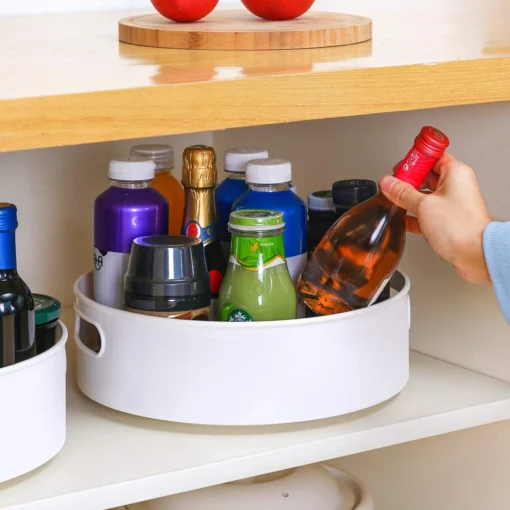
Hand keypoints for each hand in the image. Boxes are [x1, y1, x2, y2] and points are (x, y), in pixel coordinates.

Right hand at [379, 153, 491, 283]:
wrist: (475, 254)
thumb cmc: (460, 228)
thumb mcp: (423, 205)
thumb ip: (402, 193)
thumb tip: (388, 183)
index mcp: (455, 173)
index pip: (432, 156)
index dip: (414, 159)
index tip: (400, 166)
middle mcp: (456, 186)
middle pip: (426, 175)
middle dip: (408, 180)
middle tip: (393, 184)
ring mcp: (452, 203)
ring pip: (425, 195)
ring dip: (408, 198)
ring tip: (394, 201)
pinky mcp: (447, 220)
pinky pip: (426, 212)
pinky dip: (414, 214)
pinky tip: (402, 219)